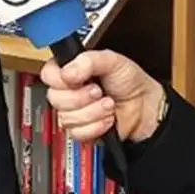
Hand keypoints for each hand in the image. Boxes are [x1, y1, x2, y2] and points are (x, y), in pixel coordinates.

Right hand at [40, 49, 164, 143]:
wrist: (146, 106)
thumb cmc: (130, 81)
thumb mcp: (112, 60)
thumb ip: (88, 60)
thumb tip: (67, 72)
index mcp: (72, 71)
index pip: (48, 75)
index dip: (60, 79)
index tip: (77, 79)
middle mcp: (70, 92)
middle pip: (55, 99)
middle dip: (81, 97)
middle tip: (98, 91)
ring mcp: (75, 113)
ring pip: (66, 118)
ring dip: (93, 112)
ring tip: (108, 104)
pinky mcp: (82, 131)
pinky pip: (78, 133)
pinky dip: (96, 126)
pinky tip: (107, 119)